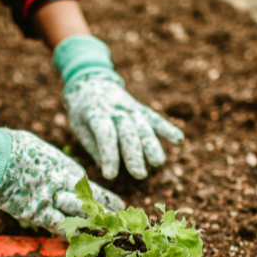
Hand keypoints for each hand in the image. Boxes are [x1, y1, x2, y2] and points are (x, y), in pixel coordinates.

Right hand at [0, 121, 124, 234]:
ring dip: (92, 227)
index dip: (103, 197)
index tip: (117, 204)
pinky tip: (78, 244)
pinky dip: (67, 236)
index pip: (89, 186)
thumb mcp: (38, 148)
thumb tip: (50, 162)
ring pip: (79, 216)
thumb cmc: (12, 146)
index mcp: (64, 166)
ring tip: (107, 235)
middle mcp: (63, 183)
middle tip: (119, 223)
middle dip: (105, 213)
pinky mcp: (36, 212)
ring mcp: (51, 199)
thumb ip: (49, 160)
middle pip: (90, 202)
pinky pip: (57, 226)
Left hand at [53, 36, 183, 179]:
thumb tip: (106, 166)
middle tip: (139, 174)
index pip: (104, 134)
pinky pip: (155, 118)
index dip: (108, 155)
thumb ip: (92, 145)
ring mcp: (130, 108)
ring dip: (152, 144)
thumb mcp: (78, 126)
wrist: (91, 81)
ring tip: (158, 162)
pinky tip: (178, 139)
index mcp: (95, 113)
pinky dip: (167, 128)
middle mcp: (115, 109)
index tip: (110, 175)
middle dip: (134, 153)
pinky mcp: (140, 109)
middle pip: (127, 131)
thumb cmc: (82, 111)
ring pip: (143, 126)